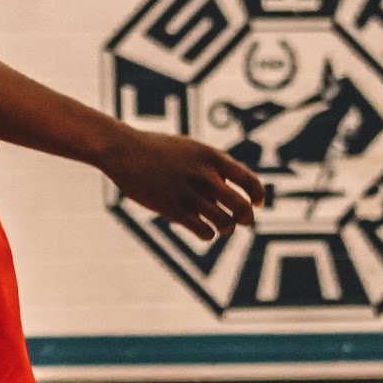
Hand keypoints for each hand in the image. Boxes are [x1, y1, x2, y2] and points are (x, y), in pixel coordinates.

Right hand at [103, 127, 263, 241]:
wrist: (125, 151)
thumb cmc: (157, 149)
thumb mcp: (191, 149)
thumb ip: (212, 165)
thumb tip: (230, 187)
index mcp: (212, 158)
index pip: (249, 181)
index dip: (257, 195)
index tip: (256, 203)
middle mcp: (205, 176)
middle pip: (241, 207)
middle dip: (246, 218)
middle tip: (242, 221)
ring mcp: (189, 194)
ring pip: (224, 223)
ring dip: (226, 228)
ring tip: (220, 227)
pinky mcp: (173, 209)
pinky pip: (203, 231)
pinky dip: (207, 233)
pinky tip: (202, 230)